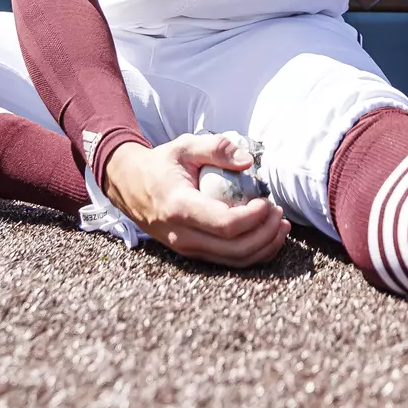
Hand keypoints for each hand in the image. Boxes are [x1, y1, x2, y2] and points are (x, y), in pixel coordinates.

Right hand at [102, 134, 289, 267]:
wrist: (127, 185)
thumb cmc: (160, 164)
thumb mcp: (185, 146)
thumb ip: (216, 148)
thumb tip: (248, 161)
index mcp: (180, 208)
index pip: (225, 225)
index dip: (254, 218)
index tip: (267, 201)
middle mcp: (182, 235)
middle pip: (235, 249)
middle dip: (265, 234)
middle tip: (279, 212)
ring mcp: (186, 248)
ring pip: (234, 261)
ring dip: (264, 246)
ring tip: (280, 225)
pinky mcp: (191, 253)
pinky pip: (227, 261)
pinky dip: (253, 253)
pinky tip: (267, 236)